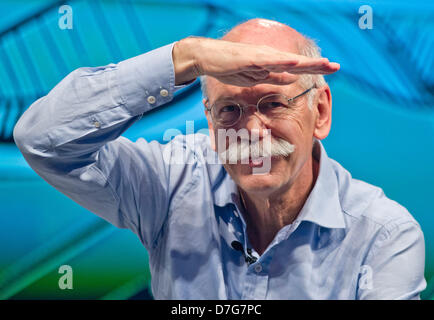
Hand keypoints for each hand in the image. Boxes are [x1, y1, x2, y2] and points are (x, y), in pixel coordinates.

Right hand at [172, 36, 339, 85]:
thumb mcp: (257, 77)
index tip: (331, 71)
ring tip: (324, 63)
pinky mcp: (250, 59)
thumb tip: (292, 79)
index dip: (315, 69)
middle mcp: (270, 58)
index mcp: (272, 64)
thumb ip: (274, 77)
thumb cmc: (231, 67)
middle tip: (337, 66)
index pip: (298, 67)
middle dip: (318, 65)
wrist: (209, 58)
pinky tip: (295, 63)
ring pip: (288, 60)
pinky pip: (269, 61)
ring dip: (306, 63)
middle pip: (298, 62)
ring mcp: (261, 57)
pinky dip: (283, 62)